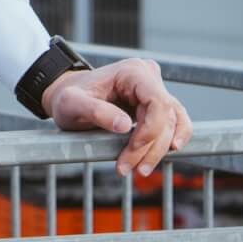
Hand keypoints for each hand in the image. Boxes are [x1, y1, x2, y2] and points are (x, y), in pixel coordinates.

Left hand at [44, 58, 191, 178]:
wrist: (68, 97)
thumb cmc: (68, 97)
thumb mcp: (72, 103)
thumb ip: (95, 111)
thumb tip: (125, 126)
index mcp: (132, 71)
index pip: (157, 102)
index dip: (150, 130)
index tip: (132, 150)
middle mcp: (148, 77)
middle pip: (165, 117)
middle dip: (149, 147)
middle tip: (127, 168)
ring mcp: (155, 90)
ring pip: (171, 124)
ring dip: (158, 151)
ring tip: (138, 170)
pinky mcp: (156, 106)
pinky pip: (174, 124)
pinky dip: (167, 143)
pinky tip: (157, 157)